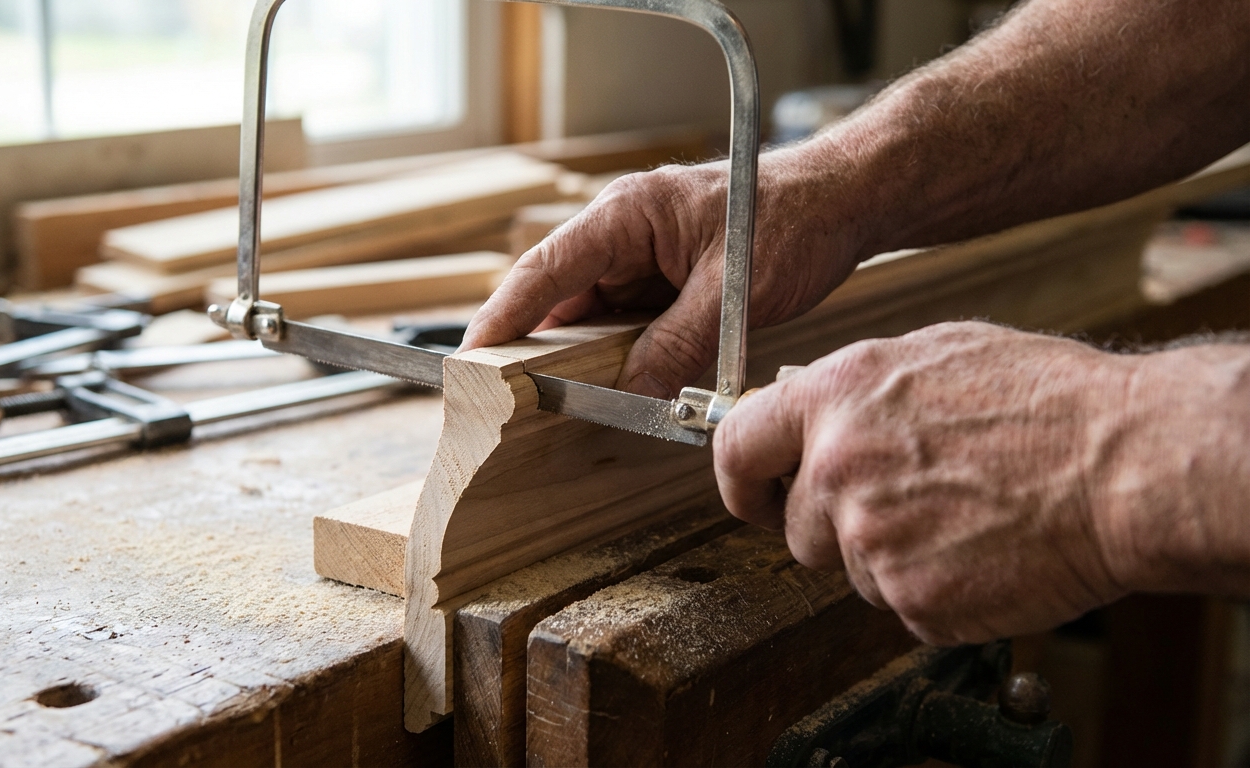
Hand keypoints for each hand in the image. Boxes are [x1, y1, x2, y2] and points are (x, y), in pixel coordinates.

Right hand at [461, 152, 869, 397]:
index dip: (504, 318)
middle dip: (536, 348)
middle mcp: (624, 231)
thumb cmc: (794, 221)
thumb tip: (632, 394)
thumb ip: (675, 346)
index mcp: (626, 213)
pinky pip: (627, 322)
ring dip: (584, 357)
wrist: (845, 202)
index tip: (472, 362)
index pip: (545, 269)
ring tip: (559, 405)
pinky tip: (619, 388)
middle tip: (508, 401)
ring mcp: (643, 256)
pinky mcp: (664, 279)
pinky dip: (621, 354)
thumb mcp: (731, 294)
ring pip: (592, 315)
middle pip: (559, 296)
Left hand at [714, 322, 1145, 644]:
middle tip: (907, 506)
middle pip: (796, 527)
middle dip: (837, 526)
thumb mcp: (933, 353)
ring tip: (962, 518)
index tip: (757, 495)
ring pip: (851, 570)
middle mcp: (838, 468)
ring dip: (892, 558)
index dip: (744, 480)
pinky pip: (901, 604)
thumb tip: (808, 406)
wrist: (1123, 465)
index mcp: (836, 397)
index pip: (736, 447)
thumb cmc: (1048, 402)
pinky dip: (936, 591)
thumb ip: (854, 388)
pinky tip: (981, 550)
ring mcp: (871, 539)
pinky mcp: (911, 598)